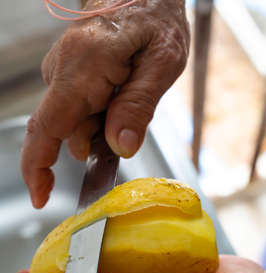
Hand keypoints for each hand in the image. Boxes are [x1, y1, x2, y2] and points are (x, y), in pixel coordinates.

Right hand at [21, 0, 189, 207]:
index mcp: (82, 68)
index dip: (38, 168)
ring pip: (77, 124)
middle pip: (68, 133)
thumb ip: (139, 106)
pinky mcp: (68, 74)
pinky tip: (120, 91)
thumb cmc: (156, 16)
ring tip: (131, 92)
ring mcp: (62, 71)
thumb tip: (120, 147)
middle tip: (134, 114)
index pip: (47, 128)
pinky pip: (79, 109)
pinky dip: (102, 113)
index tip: (40, 197)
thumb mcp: (162, 62)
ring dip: (105, 124)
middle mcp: (62, 70)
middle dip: (100, 140)